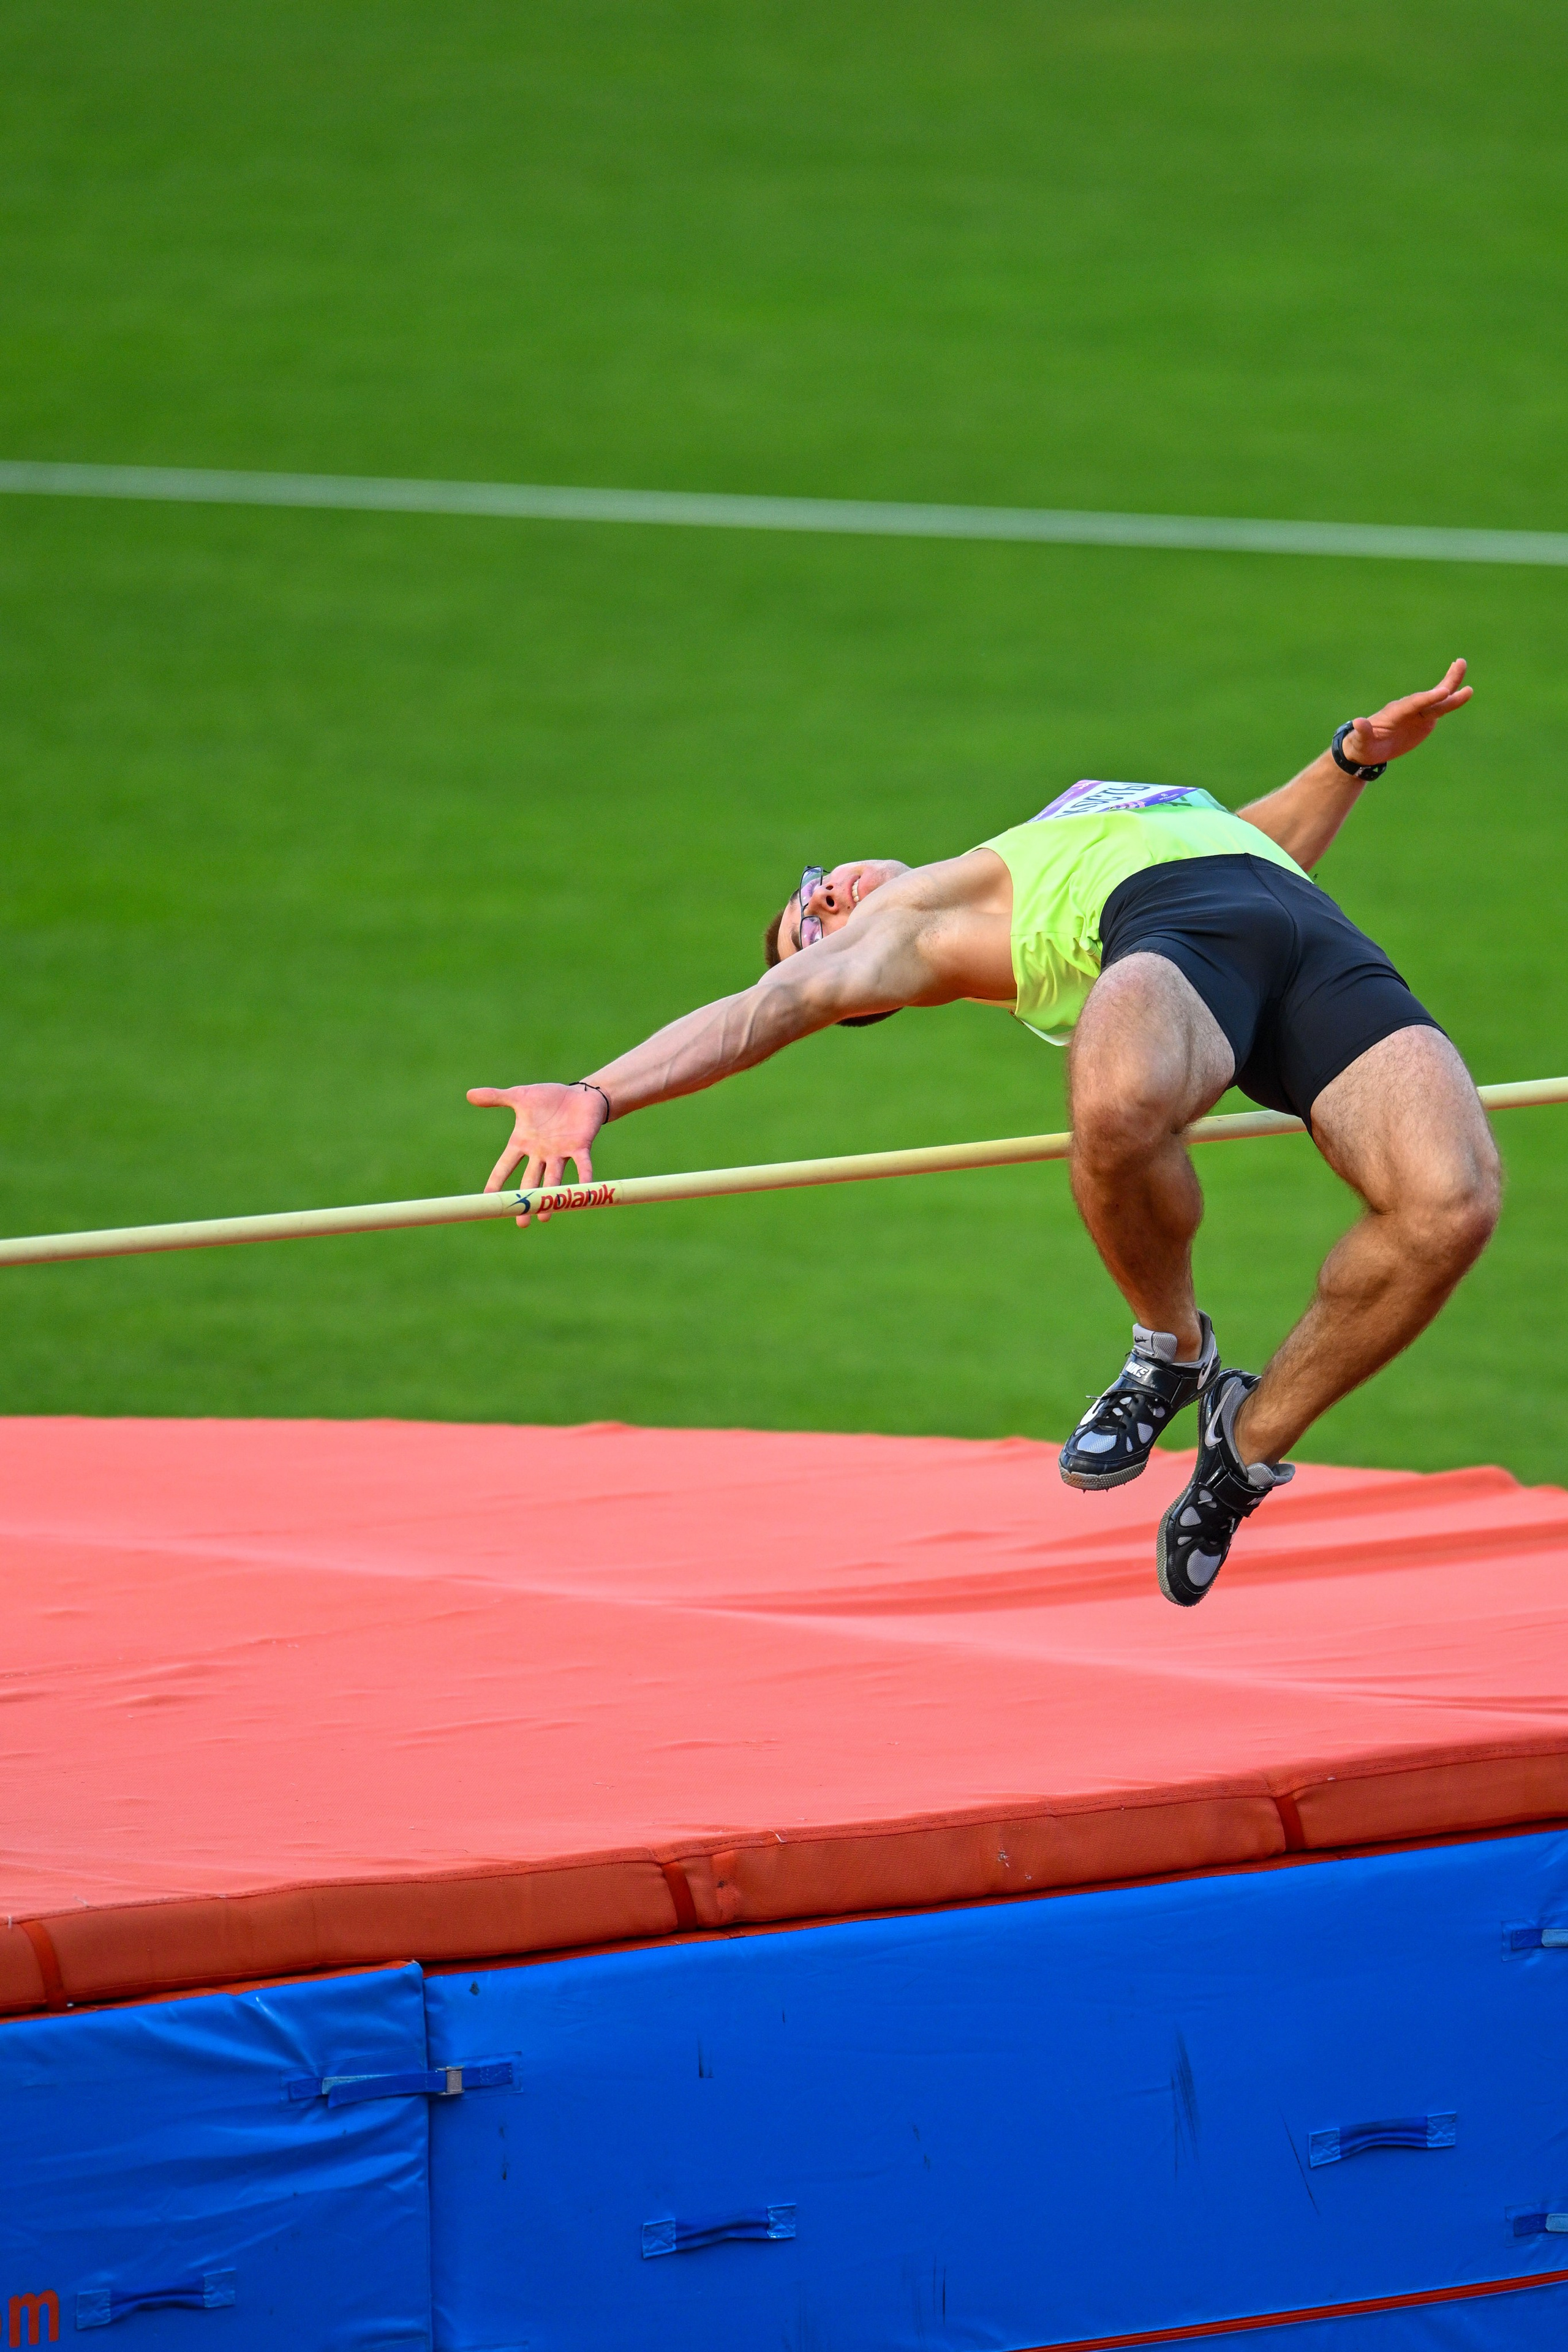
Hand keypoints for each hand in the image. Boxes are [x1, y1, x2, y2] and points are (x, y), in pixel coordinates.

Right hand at [465, 1081, 606, 1223]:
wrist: (580, 1095)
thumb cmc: (549, 1098)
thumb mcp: (520, 1096)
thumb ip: (496, 1097)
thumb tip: (469, 1095)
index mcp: (523, 1142)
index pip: (506, 1165)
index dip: (497, 1181)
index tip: (487, 1199)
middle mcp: (541, 1153)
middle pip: (530, 1181)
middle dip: (526, 1200)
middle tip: (521, 1222)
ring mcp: (561, 1152)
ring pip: (553, 1178)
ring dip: (549, 1196)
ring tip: (544, 1216)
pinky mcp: (581, 1147)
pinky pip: (583, 1165)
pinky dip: (584, 1177)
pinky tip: (584, 1190)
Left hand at [1342, 658, 1471, 767]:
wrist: (1367, 747)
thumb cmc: (1362, 745)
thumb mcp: (1360, 742)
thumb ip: (1362, 733)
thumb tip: (1357, 723)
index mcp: (1394, 713)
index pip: (1413, 704)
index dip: (1428, 698)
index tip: (1443, 692)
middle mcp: (1408, 708)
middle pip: (1428, 696)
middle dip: (1444, 684)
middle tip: (1459, 666)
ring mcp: (1417, 712)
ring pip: (1438, 699)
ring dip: (1452, 685)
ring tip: (1463, 666)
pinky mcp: (1424, 718)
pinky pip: (1440, 707)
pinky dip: (1452, 699)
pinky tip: (1465, 690)